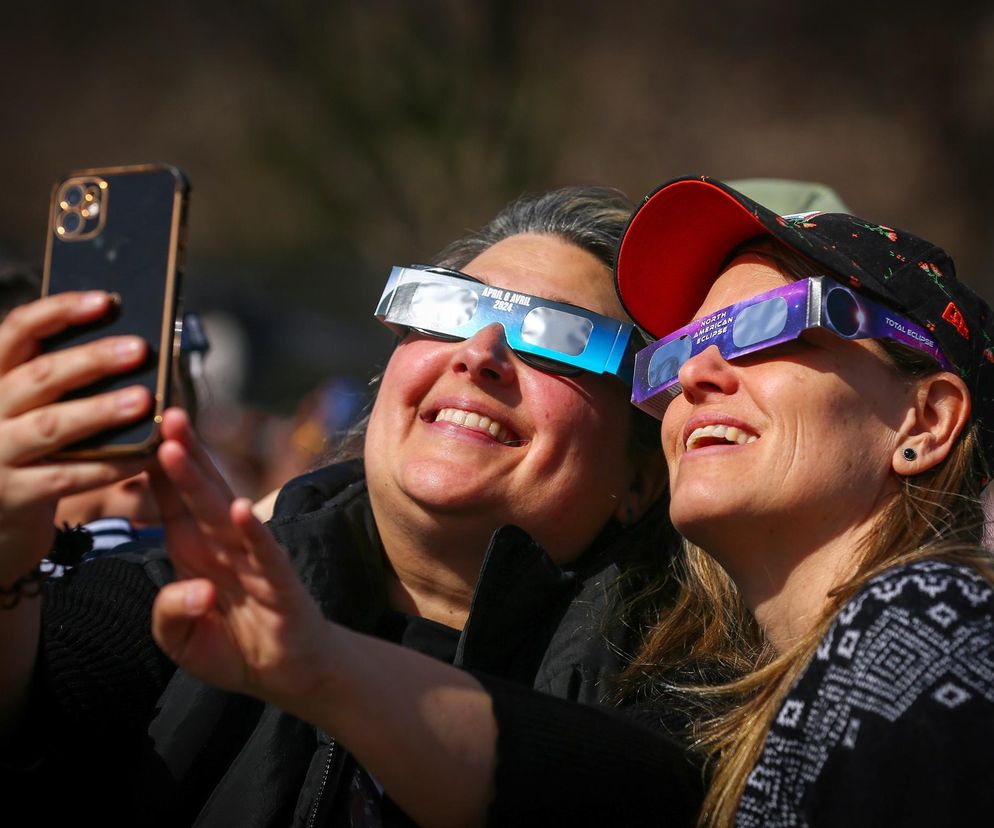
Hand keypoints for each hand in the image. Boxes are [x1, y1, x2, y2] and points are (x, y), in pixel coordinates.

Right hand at [0, 292, 151, 585]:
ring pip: (52, 425)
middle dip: (92, 360)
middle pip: (40, 377)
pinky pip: (69, 476)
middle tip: (140, 348)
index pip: (16, 331)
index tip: (106, 300)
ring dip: (101, 410)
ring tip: (145, 400)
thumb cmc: (26, 448)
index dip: (59, 311)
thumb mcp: (27, 405)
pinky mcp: (14, 495)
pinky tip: (145, 454)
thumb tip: (128, 342)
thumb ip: (59, 377)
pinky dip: (110, 465)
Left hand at [151, 409, 337, 708]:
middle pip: (197, 493)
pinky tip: (240, 510)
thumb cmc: (234, 647)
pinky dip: (254, 532)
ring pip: (223, 514)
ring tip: (179, 447)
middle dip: (179, 453)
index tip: (138, 427)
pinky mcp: (280, 584)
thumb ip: (169, 614)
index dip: (157, 467)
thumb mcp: (181, 641)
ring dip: (201, 481)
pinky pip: (265, 555)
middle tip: (161, 414)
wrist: (287, 674)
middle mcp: (222, 547)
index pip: (172, 501)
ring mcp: (252, 561)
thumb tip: (193, 589)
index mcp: (194, 551)